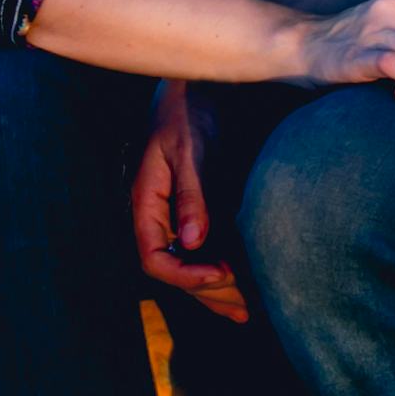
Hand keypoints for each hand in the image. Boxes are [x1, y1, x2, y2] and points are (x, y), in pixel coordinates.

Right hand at [129, 83, 248, 322]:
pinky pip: (205, 249)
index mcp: (145, 202)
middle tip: (246, 307)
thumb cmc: (190, 110)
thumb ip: (191, 193)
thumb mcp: (191, 149)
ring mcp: (174, 214)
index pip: (152, 257)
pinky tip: (247, 284)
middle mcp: (156, 215)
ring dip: (217, 290)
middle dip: (207, 292)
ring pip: (189, 264)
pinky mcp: (196, 209)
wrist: (198, 83)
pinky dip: (224, 268)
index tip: (222, 273)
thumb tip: (192, 242)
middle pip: (173, 270)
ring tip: (249, 312)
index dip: (185, 274)